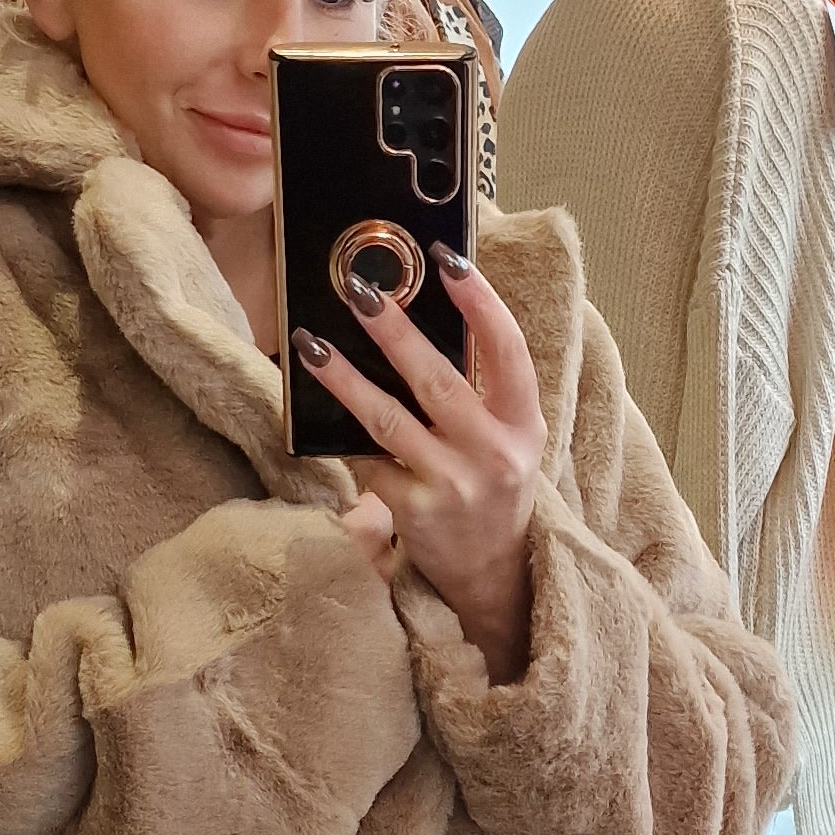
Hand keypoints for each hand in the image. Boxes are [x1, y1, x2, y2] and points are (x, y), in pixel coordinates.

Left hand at [293, 244, 543, 683]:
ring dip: (346, 379)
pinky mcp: (415, 512)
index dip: (480, 303)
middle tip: (362, 292)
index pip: (508, 352)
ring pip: (390, 420)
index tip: (448, 261)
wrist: (495, 572)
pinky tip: (311, 405)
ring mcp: (453, 485)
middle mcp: (493, 454)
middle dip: (396, 333)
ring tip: (312, 344)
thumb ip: (484, 383)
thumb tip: (425, 311)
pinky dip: (339, 432)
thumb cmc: (494, 485)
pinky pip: (368, 460)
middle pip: (439, 381)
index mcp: (524, 424)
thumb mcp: (511, 434)